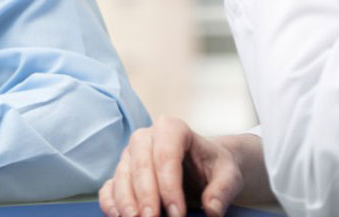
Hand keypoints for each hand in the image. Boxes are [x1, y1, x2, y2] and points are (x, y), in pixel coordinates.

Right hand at [98, 117, 271, 216]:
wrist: (203, 166)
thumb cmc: (214, 167)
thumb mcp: (228, 175)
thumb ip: (222, 190)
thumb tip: (212, 209)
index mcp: (173, 129)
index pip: (166, 154)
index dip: (169, 185)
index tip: (178, 213)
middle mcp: (147, 137)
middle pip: (140, 164)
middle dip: (145, 195)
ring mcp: (131, 154)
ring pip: (122, 174)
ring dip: (126, 201)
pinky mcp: (122, 172)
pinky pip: (110, 186)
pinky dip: (110, 202)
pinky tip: (118, 216)